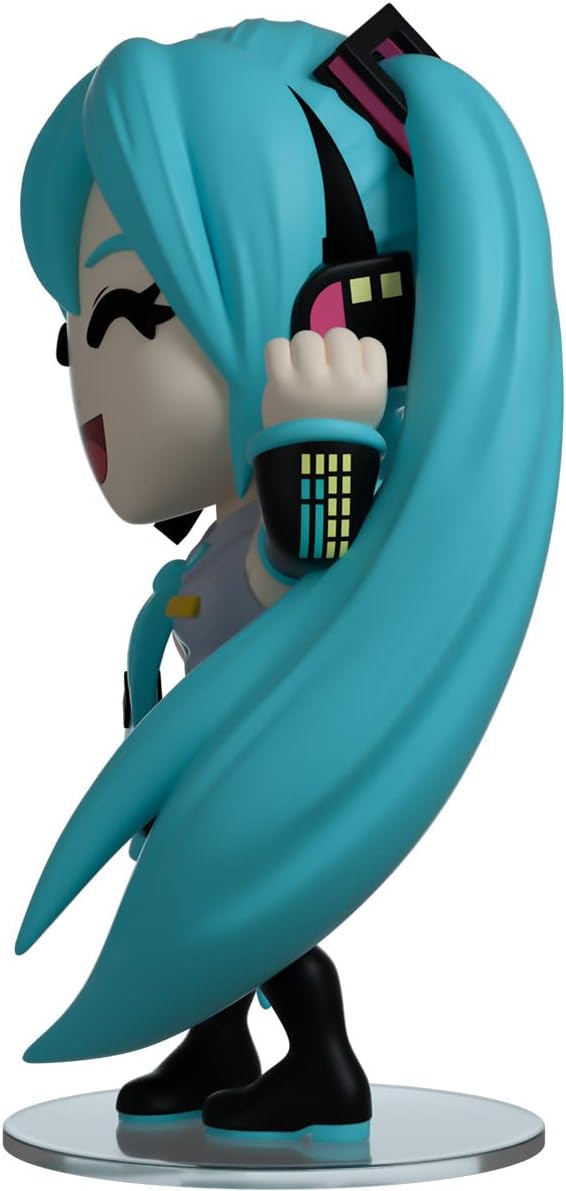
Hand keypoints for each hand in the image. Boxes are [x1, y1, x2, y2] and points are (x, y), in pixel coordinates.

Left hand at [263, 328, 386, 428]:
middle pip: (340, 335)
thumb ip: (361, 371)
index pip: (372, 344)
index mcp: (371, 388)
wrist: (309, 463)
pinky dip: (278, 353)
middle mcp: (344, 382)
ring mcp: (311, 382)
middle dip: (330, 350)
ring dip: (303, 351)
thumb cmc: (338, 429)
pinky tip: (284, 369)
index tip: (348, 372)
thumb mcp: (367, 406)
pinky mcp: (281, 384)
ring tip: (302, 372)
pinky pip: (277, 344)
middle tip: (323, 372)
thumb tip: (337, 332)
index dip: (358, 354)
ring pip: (308, 337)